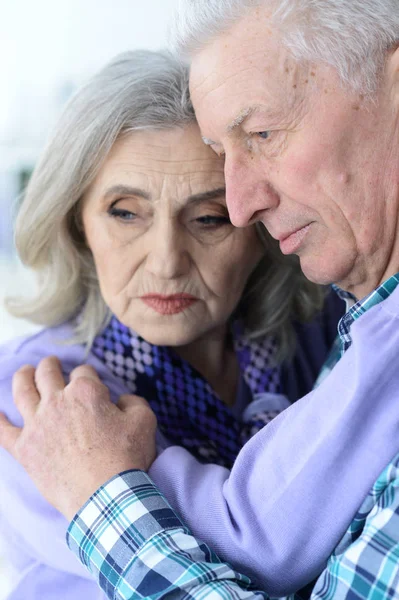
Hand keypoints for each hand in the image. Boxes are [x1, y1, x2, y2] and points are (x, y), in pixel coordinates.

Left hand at [0, 356, 156, 519]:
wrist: (106, 496)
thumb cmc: (126, 457)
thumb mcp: (144, 421)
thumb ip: (133, 401)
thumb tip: (121, 400)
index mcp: (86, 391)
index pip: (84, 372)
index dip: (90, 378)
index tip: (94, 389)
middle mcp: (57, 401)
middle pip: (47, 373)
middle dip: (50, 365)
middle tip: (51, 365)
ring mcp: (36, 424)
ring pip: (21, 390)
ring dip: (22, 377)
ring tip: (24, 372)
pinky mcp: (24, 449)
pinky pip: (3, 431)